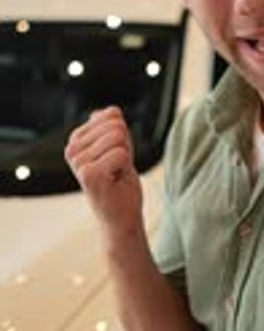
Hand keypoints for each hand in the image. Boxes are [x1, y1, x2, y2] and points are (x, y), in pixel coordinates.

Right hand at [64, 106, 142, 239]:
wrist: (121, 218)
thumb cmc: (120, 184)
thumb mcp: (118, 149)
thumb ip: (112, 128)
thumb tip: (105, 112)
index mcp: (76, 140)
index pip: (113, 115)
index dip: (124, 138)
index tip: (116, 159)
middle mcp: (72, 149)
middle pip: (116, 126)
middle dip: (126, 148)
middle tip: (117, 170)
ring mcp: (78, 162)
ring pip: (119, 138)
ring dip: (125, 159)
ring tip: (115, 176)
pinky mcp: (87, 174)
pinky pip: (121, 154)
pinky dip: (125, 169)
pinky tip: (114, 183)